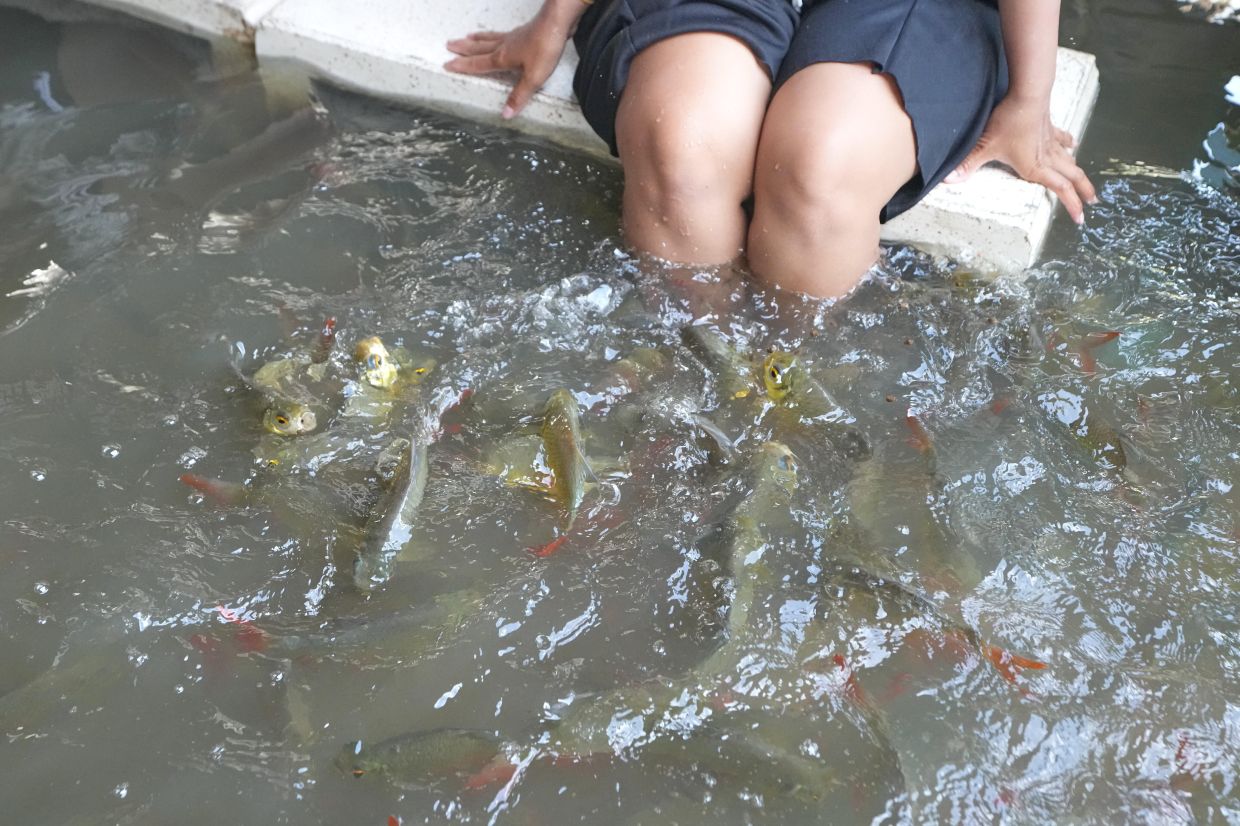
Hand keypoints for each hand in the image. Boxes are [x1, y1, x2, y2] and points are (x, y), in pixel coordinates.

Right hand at [445, 13, 574, 119]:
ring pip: (488, 39)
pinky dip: (493, 35)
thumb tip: (505, 114)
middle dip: (463, 49)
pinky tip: (497, 36)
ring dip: (475, 40)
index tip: (447, 65)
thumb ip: (519, 96)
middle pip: (478, 48)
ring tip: (466, 37)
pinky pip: (500, 34)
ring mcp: (512, 38)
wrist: (557, 23)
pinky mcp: (522, 32)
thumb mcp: (533, 78)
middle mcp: (503, 46)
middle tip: (449, 46)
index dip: (462, 66)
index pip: (477, 64)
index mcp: (502, 58)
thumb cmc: (544, 48)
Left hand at [945, 94, 1097, 223]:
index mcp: (1035, 166)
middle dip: (1083, 191)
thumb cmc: (1007, 122)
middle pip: (1071, 176)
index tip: (1080, 218)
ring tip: (1086, 183)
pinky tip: (1074, 145)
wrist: (1028, 93)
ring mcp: (1051, 141)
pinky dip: (1069, 144)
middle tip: (1093, 202)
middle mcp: (1048, 157)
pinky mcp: (1049, 127)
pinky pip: (1062, 139)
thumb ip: (967, 165)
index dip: (1071, 204)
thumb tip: (947, 181)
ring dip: (1079, 172)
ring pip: (1070, 160)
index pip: (1059, 189)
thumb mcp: (985, 146)